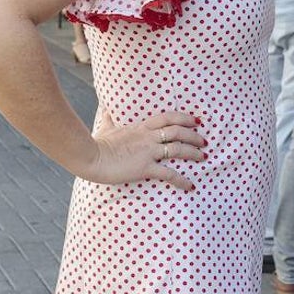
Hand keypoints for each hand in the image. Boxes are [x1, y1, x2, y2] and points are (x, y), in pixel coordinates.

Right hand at [83, 110, 206, 189]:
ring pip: (178, 149)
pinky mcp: (145, 168)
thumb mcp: (105, 127)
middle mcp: (148, 137)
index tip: (196, 121)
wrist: (89, 157)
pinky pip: (169, 174)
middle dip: (194, 135)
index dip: (184, 118)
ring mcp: (148, 152)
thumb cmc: (96, 143)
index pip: (168, 117)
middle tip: (204, 141)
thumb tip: (105, 108)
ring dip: (193, 153)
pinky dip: (182, 180)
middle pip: (177, 131)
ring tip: (203, 157)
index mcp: (141, 127)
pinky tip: (190, 185)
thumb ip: (109, 117)